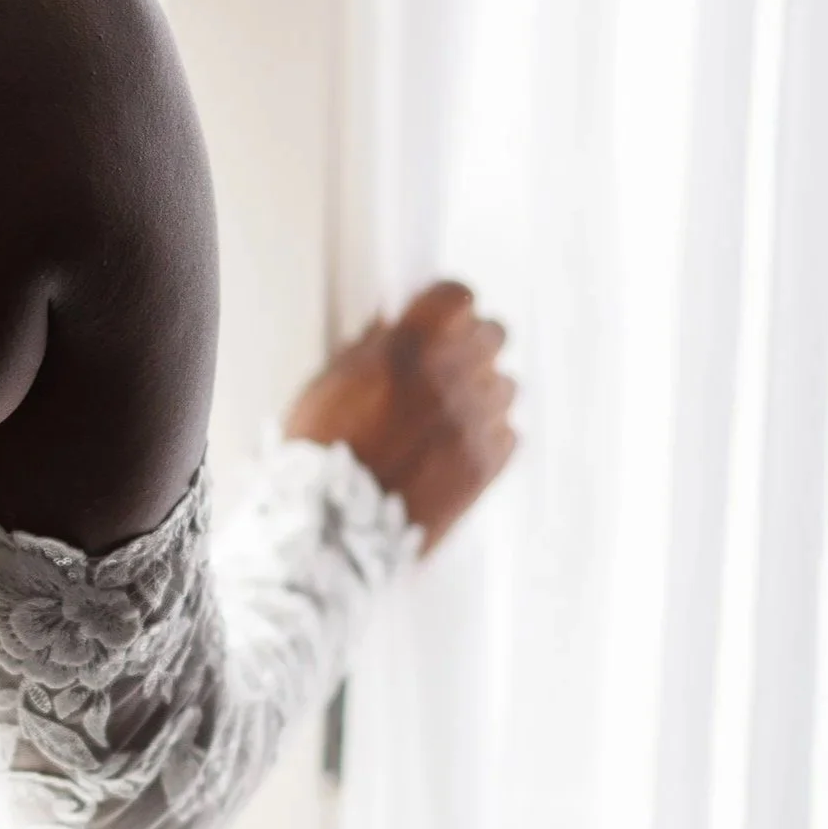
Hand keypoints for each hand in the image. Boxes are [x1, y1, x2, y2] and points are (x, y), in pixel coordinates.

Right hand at [284, 278, 516, 548]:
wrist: (332, 530)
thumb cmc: (318, 457)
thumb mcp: (328, 386)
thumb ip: (370, 349)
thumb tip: (395, 324)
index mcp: (408, 351)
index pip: (457, 298)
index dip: (448, 305)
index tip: (440, 316)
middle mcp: (450, 379)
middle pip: (494, 335)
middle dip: (472, 341)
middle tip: (448, 362)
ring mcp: (474, 424)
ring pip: (506, 385)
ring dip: (483, 391)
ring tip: (450, 412)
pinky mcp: (486, 466)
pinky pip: (509, 433)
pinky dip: (488, 433)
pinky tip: (456, 445)